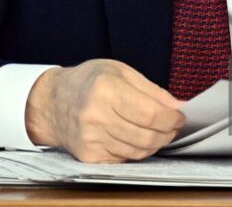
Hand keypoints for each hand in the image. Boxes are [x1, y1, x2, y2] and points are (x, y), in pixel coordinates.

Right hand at [24, 59, 184, 162]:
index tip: (179, 116)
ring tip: (159, 132)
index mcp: (106, 89)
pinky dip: (137, 151)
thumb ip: (151, 90)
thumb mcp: (120, 72)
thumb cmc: (88, 82)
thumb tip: (177, 106)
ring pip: (138, 151)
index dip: (171, 118)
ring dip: (155, 144)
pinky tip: (138, 139)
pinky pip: (124, 159)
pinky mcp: (89, 156)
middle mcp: (96, 116)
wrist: (52, 102)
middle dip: (167, 133)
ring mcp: (91, 139)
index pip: (150, 113)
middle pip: (146, 135)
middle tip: (173, 126)